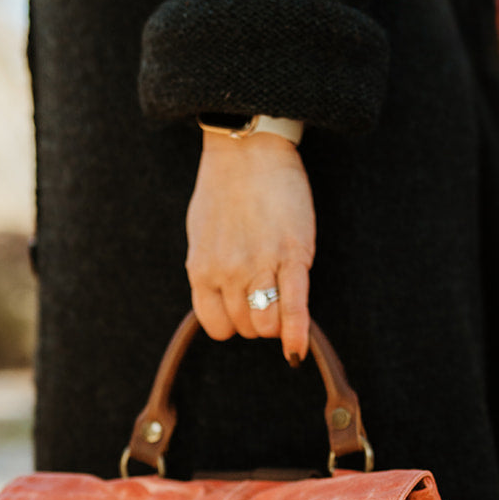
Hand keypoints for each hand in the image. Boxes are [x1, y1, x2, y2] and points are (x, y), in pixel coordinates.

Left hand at [186, 130, 313, 361]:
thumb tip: (217, 295)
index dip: (234, 324)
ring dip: (276, 323)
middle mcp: (227, 273)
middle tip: (269, 298)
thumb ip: (209, 268)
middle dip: (258, 320)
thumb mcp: (202, 234)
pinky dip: (297, 334)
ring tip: (283, 302)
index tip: (244, 310)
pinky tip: (297, 351)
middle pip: (245, 328)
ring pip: (266, 325)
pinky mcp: (292, 255)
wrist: (249, 148)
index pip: (217, 326)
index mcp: (201, 269)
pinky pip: (294, 308)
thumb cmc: (225, 187)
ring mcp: (259, 266)